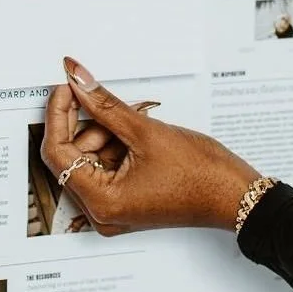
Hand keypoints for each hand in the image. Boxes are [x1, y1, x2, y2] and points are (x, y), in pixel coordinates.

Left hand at [41, 58, 260, 234]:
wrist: (235, 194)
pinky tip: (137, 133)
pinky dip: (115, 144)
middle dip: (88, 123)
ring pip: (89, 157)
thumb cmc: (200, 174)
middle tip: (106, 98)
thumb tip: (76, 79)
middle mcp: (102, 212)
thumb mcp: (145, 130)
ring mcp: (113, 208)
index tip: (65, 86)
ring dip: (105, 132)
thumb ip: (103, 103)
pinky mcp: (125, 200)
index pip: (57, 152)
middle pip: (71, 155)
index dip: (58, 114)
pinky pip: (104, 165)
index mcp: (102, 202)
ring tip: (136, 120)